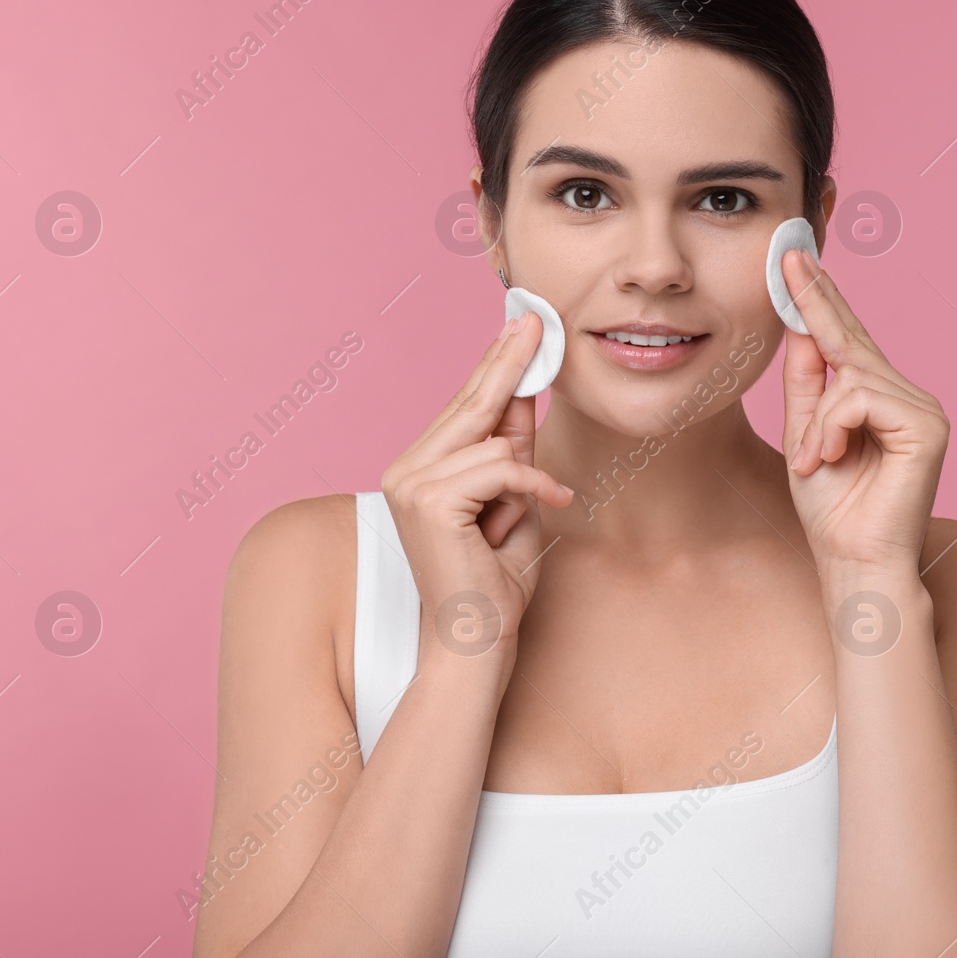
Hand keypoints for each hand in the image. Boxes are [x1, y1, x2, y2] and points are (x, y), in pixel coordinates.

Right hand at [380, 313, 572, 669]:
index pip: (463, 407)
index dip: (494, 365)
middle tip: (534, 319)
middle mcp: (405, 470)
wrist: (477, 639)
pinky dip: (531, 485)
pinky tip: (550, 503)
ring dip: (524, 478)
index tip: (519, 328)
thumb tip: (525, 396)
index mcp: (419, 469)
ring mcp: (411, 483)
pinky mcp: (428, 500)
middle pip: (470, 404)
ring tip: (524, 517)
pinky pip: (500, 466)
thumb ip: (513, 451)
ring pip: (492, 440)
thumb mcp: (514, 503)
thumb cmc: (493, 583)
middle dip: (508, 361)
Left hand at [780, 247, 950, 575]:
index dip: (821, 299)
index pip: (848, 340)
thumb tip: (803, 329)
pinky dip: (832, 427)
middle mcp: (908, 396)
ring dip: (818, 421)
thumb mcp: (805, 437)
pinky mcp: (929, 426)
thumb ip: (807, 386)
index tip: (795, 260)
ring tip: (816, 460)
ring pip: (850, 375)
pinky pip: (860, 397)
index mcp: (879, 400)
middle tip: (788, 255)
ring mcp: (924, 408)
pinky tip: (831, 459)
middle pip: (853, 339)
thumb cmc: (832, 512)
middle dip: (816, 301)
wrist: (854, 563)